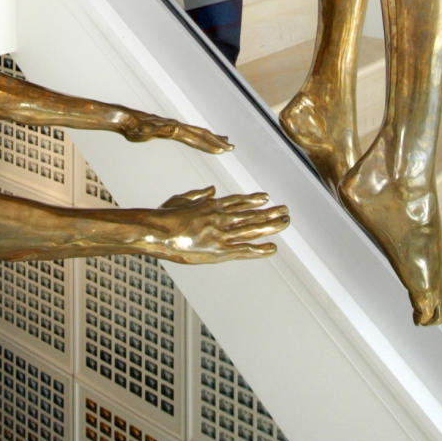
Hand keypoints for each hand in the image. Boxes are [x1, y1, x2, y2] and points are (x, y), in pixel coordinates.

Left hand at [119, 109, 232, 153]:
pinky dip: (198, 136)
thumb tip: (174, 128)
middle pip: (201, 133)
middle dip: (216, 141)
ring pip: (196, 132)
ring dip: (211, 138)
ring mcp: (173, 126)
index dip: (210, 145)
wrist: (123, 118)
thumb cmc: (132, 127)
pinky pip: (188, 133)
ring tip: (224, 141)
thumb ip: (159, 129)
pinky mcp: (168, 128)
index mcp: (174, 129)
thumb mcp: (144, 130)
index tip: (223, 150)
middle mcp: (176, 126)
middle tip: (231, 148)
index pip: (196, 138)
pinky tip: (199, 138)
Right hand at [141, 186, 289, 262]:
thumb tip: (212, 190)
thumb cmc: (164, 215)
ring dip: (270, 226)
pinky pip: (243, 250)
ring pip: (252, 229)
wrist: (156, 230)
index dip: (253, 200)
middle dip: (270, 213)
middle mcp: (220, 218)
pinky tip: (272, 248)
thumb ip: (198, 195)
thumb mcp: (181, 199)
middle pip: (250, 214)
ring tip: (285, 223)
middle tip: (285, 210)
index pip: (238, 202)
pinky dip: (258, 249)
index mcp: (211, 205)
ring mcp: (221, 234)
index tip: (266, 197)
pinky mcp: (218, 250)